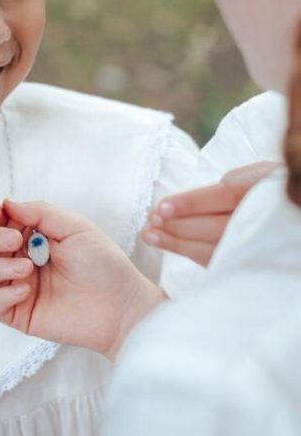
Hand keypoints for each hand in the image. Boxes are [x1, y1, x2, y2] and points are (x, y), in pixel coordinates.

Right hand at [0, 199, 164, 358]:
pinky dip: (1, 294)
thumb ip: (40, 212)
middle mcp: (20, 259)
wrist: (121, 306)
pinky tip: (25, 290)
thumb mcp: (75, 227)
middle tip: (16, 239)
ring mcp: (18, 287)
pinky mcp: (20, 313)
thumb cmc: (104, 264)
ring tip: (27, 268)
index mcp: (32, 236)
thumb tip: (6, 203)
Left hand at [141, 161, 277, 265]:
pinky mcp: (252, 260)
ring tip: (149, 236)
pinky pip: (220, 259)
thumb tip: (201, 197)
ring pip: (216, 248)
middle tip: (150, 223)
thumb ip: (234, 183)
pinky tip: (170, 245)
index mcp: (263, 192)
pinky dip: (191, 253)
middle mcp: (264, 220)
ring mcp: (259, 244)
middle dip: (179, 226)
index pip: (224, 197)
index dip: (191, 203)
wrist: (294, 215)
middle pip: (217, 226)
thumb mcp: (261, 175)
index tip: (161, 208)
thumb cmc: (273, 188)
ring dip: (178, 244)